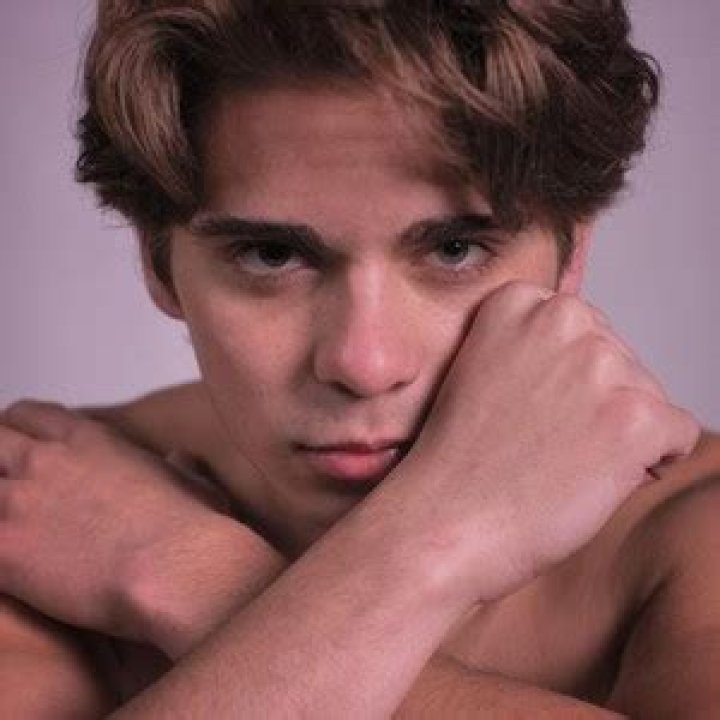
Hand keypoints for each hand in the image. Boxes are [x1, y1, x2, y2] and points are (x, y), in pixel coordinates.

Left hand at [0, 401, 284, 656]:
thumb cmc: (189, 528)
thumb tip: (182, 459)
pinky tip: (5, 564)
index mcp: (88, 440)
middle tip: (6, 486)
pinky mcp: (4, 548)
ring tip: (8, 524)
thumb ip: (178, 465)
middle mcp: (46, 460)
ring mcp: (19, 501)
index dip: (17, 430)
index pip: (29, 415)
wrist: (174, 567)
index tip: (19, 447)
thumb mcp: (193, 482)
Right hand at [385, 281, 699, 604]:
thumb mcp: (486, 371)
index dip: (567, 381)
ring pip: (650, 398)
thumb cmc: (462, 459)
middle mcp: (562, 317)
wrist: (445, 519)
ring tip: (558, 462)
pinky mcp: (634, 416)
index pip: (585, 331)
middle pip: (621, 362)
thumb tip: (604, 360)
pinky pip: (677, 436)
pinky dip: (648, 465)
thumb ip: (538, 346)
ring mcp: (600, 364)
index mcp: (519, 301)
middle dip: (598, 404)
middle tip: (542, 441)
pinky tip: (591, 480)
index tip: (529, 410)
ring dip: (619, 436)